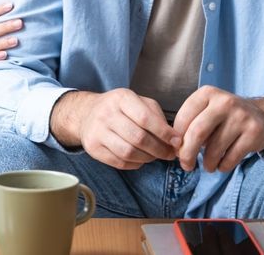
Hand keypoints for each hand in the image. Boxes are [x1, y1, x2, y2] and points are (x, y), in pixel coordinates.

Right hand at [51, 89, 181, 169]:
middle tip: (169, 154)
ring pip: (129, 153)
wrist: (87, 113)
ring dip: (148, 158)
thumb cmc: (119, 108)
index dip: (164, 133)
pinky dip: (135, 164)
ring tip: (155, 156)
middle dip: (159, 149)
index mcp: (121, 98)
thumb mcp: (138, 101)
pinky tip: (140, 159)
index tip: (176, 141)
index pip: (146, 118)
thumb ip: (157, 116)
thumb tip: (174, 138)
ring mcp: (97, 131)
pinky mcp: (93, 148)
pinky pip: (119, 162)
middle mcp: (107, 113)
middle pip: (138, 138)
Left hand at [172, 86, 263, 173]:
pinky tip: (221, 165)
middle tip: (186, 165)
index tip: (177, 150)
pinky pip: (231, 158)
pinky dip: (222, 166)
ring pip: (214, 149)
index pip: (183, 118)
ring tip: (207, 166)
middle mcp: (225, 101)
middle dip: (187, 154)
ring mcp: (241, 116)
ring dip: (207, 163)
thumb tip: (177, 149)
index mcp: (207, 93)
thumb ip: (189, 125)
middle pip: (197, 133)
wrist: (259, 115)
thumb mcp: (205, 111)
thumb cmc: (223, 116)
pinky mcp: (254, 132)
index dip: (177, 139)